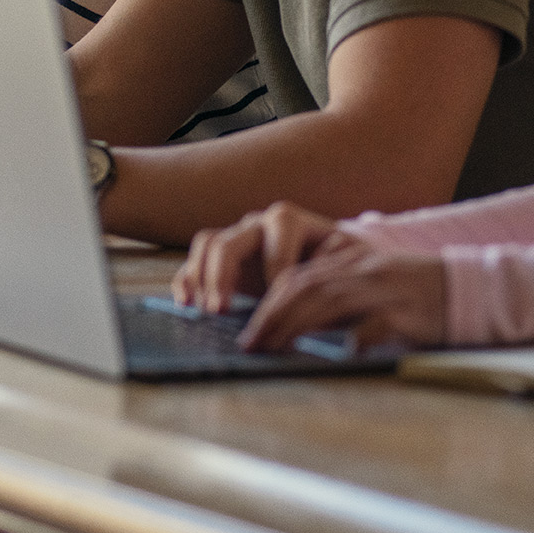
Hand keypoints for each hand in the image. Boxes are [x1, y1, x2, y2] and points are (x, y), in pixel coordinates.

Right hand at [172, 201, 365, 313]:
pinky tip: (186, 304)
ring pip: (207, 244)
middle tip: (222, 310)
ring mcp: (236, 239)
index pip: (279, 234)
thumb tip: (320, 285)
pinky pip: (194, 261)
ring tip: (205, 311)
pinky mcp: (221, 260)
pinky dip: (187, 280)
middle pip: (231, 240)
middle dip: (224, 276)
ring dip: (201, 278)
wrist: (330, 261)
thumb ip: (335, 270)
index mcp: (290, 221)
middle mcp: (258, 225)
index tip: (281, 302)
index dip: (277, 268)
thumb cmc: (341, 266)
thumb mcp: (347, 266)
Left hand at [239, 243, 448, 353]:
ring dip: (297, 326)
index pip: (299, 277)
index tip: (249, 330)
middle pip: (306, 287)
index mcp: (352, 261)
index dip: (269, 303)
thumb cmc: (416, 296)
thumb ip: (338, 299)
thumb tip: (293, 324)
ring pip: (331, 301)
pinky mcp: (409, 312)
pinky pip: (376, 323)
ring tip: (276, 349)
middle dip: (273, 316)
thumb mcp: (371, 286)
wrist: (471, 289)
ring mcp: (386, 289)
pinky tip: (343, 353)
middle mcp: (364, 270)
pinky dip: (357, 337)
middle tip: (251, 344)